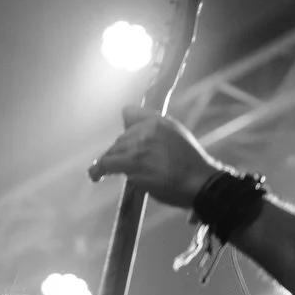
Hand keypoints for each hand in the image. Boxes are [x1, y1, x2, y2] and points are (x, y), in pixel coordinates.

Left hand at [89, 104, 215, 207]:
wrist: (199, 181)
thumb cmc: (192, 166)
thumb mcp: (177, 137)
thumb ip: (157, 134)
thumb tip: (140, 138)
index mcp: (158, 121)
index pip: (130, 112)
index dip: (126, 126)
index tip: (124, 138)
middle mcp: (146, 129)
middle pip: (120, 138)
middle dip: (119, 152)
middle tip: (121, 165)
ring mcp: (138, 145)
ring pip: (113, 151)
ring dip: (110, 162)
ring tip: (102, 172)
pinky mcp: (132, 162)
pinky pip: (107, 164)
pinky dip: (99, 170)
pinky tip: (95, 176)